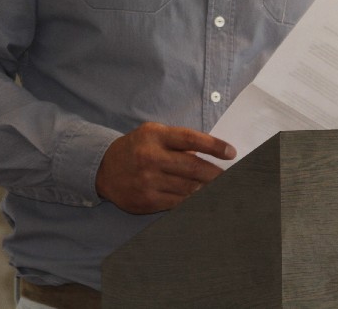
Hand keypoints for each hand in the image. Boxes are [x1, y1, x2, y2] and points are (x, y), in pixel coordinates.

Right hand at [95, 122, 234, 213]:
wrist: (104, 169)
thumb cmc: (136, 147)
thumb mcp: (153, 134)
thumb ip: (179, 140)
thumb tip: (211, 153)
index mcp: (155, 136)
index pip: (191, 139)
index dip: (214, 146)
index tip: (231, 153)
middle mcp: (151, 158)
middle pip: (192, 167)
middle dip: (216, 173)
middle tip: (233, 177)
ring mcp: (148, 181)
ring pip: (187, 188)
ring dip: (208, 189)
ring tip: (222, 189)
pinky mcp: (146, 201)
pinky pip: (177, 203)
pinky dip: (193, 202)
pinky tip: (203, 200)